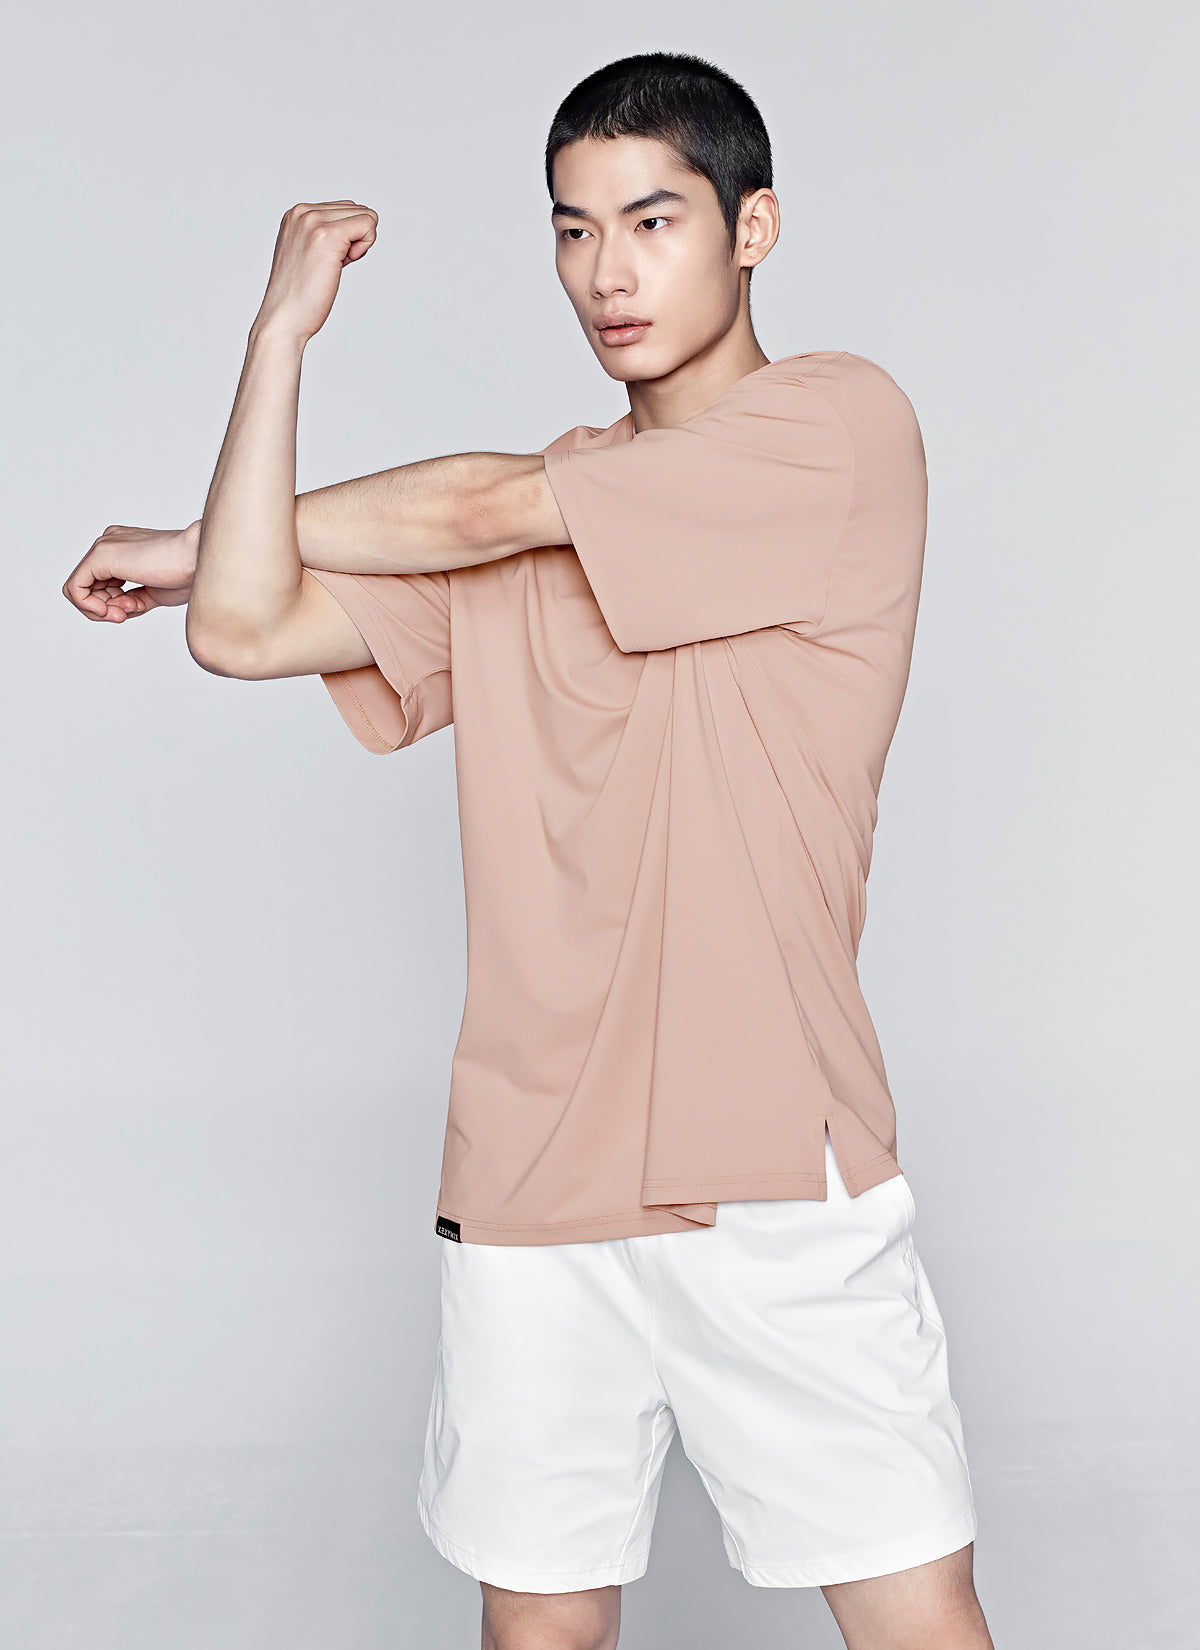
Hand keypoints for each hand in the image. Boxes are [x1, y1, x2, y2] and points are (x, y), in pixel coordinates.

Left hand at [63, 521, 199, 621]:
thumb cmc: (188, 574)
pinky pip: (75, 588)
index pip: (100, 583)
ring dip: (98, 611)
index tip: (131, 612)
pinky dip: (88, 606)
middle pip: (87, 586)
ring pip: (78, 588)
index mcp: (123, 549)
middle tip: (125, 616)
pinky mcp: (101, 555)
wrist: (200, 559)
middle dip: (103, 609)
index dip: (110, 606)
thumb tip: (116, 610)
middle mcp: (109, 543)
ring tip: (124, 613)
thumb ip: (131, 600)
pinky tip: (110, 611)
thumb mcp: (153, 593)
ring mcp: (104, 546)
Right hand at [251, 200, 378, 344]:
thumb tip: (358, 226)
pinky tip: (345, 263)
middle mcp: (302, 212)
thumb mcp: (308, 254)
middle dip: (355, 238)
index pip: (342, 209)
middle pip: (356, 209)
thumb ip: (325, 235)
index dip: (346, 237)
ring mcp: (313, 221)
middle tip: (333, 265)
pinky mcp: (327, 235)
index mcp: (295, 214)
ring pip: (365, 215)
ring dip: (360, 243)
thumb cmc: (298, 296)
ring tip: (334, 265)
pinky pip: (368, 224)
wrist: (284, 318)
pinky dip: (366, 245)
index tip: (328, 259)